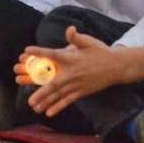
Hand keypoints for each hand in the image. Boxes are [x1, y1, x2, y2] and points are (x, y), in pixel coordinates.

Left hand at [14, 27, 143, 117]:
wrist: (117, 66)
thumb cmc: (101, 52)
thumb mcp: (89, 41)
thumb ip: (76, 37)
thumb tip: (69, 29)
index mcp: (72, 59)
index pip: (53, 54)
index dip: (40, 52)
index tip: (26, 51)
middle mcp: (72, 74)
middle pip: (54, 84)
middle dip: (41, 92)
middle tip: (29, 99)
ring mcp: (77, 85)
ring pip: (59, 95)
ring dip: (46, 102)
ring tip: (34, 108)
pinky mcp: (82, 92)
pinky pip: (68, 101)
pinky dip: (59, 107)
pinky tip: (49, 113)